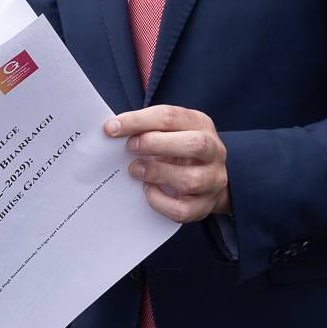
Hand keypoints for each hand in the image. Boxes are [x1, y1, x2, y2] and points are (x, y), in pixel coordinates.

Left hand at [108, 105, 230, 223]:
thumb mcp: (170, 130)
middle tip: (130, 147)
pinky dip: (159, 201)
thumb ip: (149, 127)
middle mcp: (214, 151)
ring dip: (156, 173)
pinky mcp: (204, 206)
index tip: (112, 128)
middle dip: (155, 144)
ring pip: (190, 180)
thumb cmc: (179, 149)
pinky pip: (181, 210)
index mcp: (201, 125)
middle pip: (194, 144)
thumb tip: (113, 129)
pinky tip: (148, 190)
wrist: (208, 179)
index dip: (138, 121)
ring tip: (135, 170)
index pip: (172, 117)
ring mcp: (213, 181)